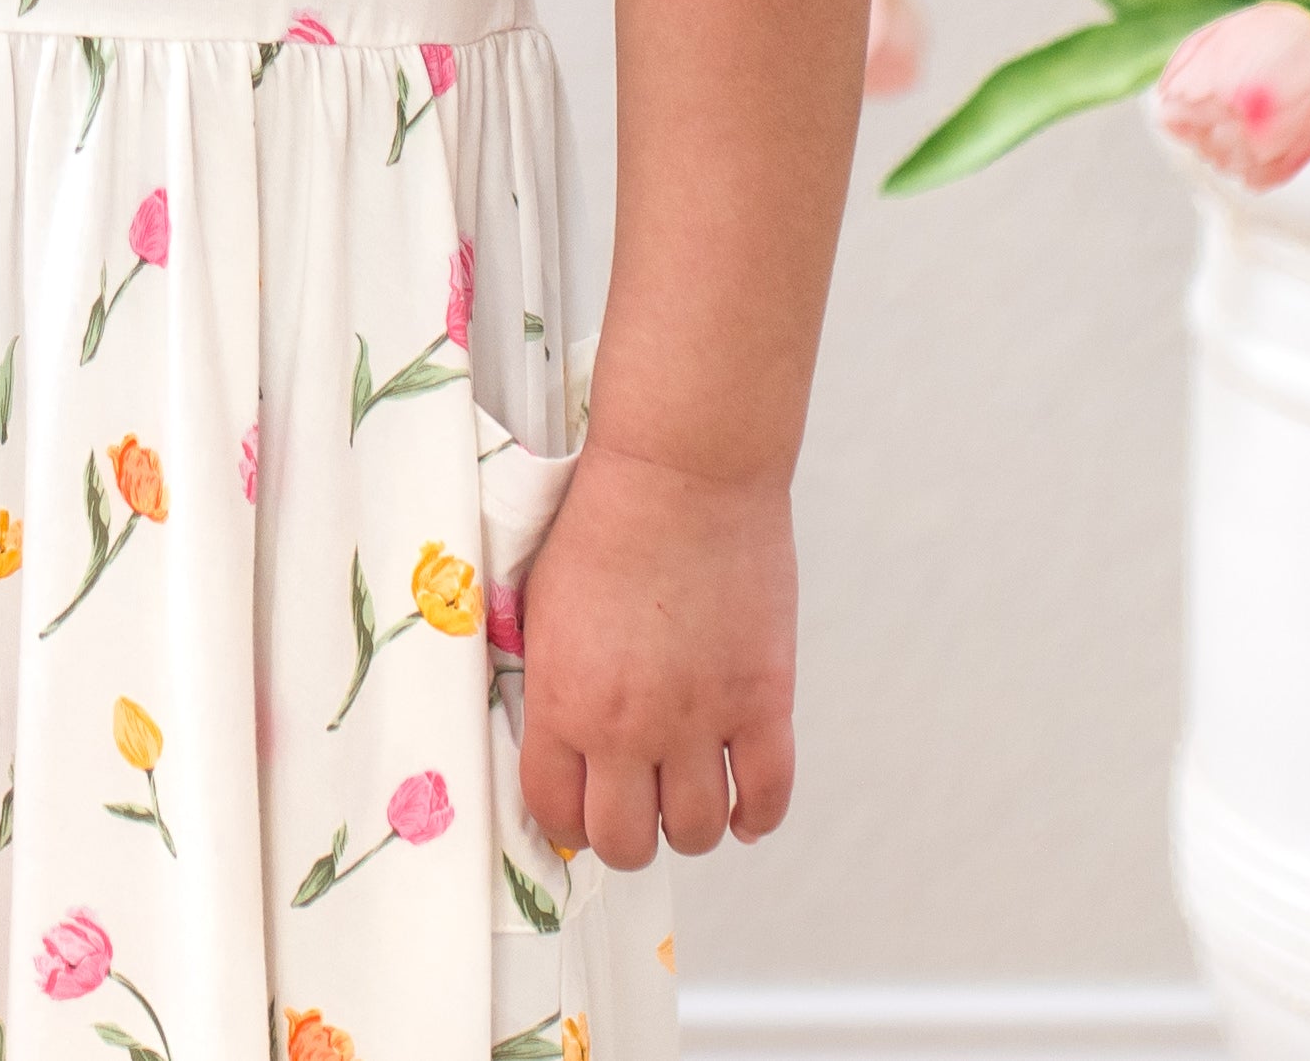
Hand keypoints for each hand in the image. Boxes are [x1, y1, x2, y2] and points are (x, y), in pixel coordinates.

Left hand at [516, 438, 795, 870]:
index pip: (554, 811)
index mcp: (564, 701)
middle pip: (626, 843)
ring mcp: (701, 719)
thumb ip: (548, 678)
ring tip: (686, 792)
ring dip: (688, 823)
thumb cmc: (606, 514)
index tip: (578, 802)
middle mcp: (629, 727)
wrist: (682, 467)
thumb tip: (554, 733)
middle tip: (634, 801)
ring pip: (695, 832)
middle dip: (625, 833)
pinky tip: (743, 802)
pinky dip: (756, 813)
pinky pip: (767, 796)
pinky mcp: (763, 700)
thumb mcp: (542, 603)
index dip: (566, 815)